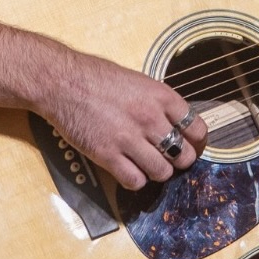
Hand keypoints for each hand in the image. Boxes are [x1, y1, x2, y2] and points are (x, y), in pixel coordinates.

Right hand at [38, 51, 208, 191]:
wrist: (61, 81)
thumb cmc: (96, 77)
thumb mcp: (138, 81)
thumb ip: (158, 103)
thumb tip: (174, 124)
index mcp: (160, 96)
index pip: (197, 129)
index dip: (195, 142)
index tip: (189, 145)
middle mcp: (149, 118)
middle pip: (184, 155)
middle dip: (178, 160)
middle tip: (167, 158)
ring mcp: (129, 138)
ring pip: (162, 172)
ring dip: (156, 172)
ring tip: (145, 164)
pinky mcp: (108, 155)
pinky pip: (135, 181)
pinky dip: (134, 180)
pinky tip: (127, 169)